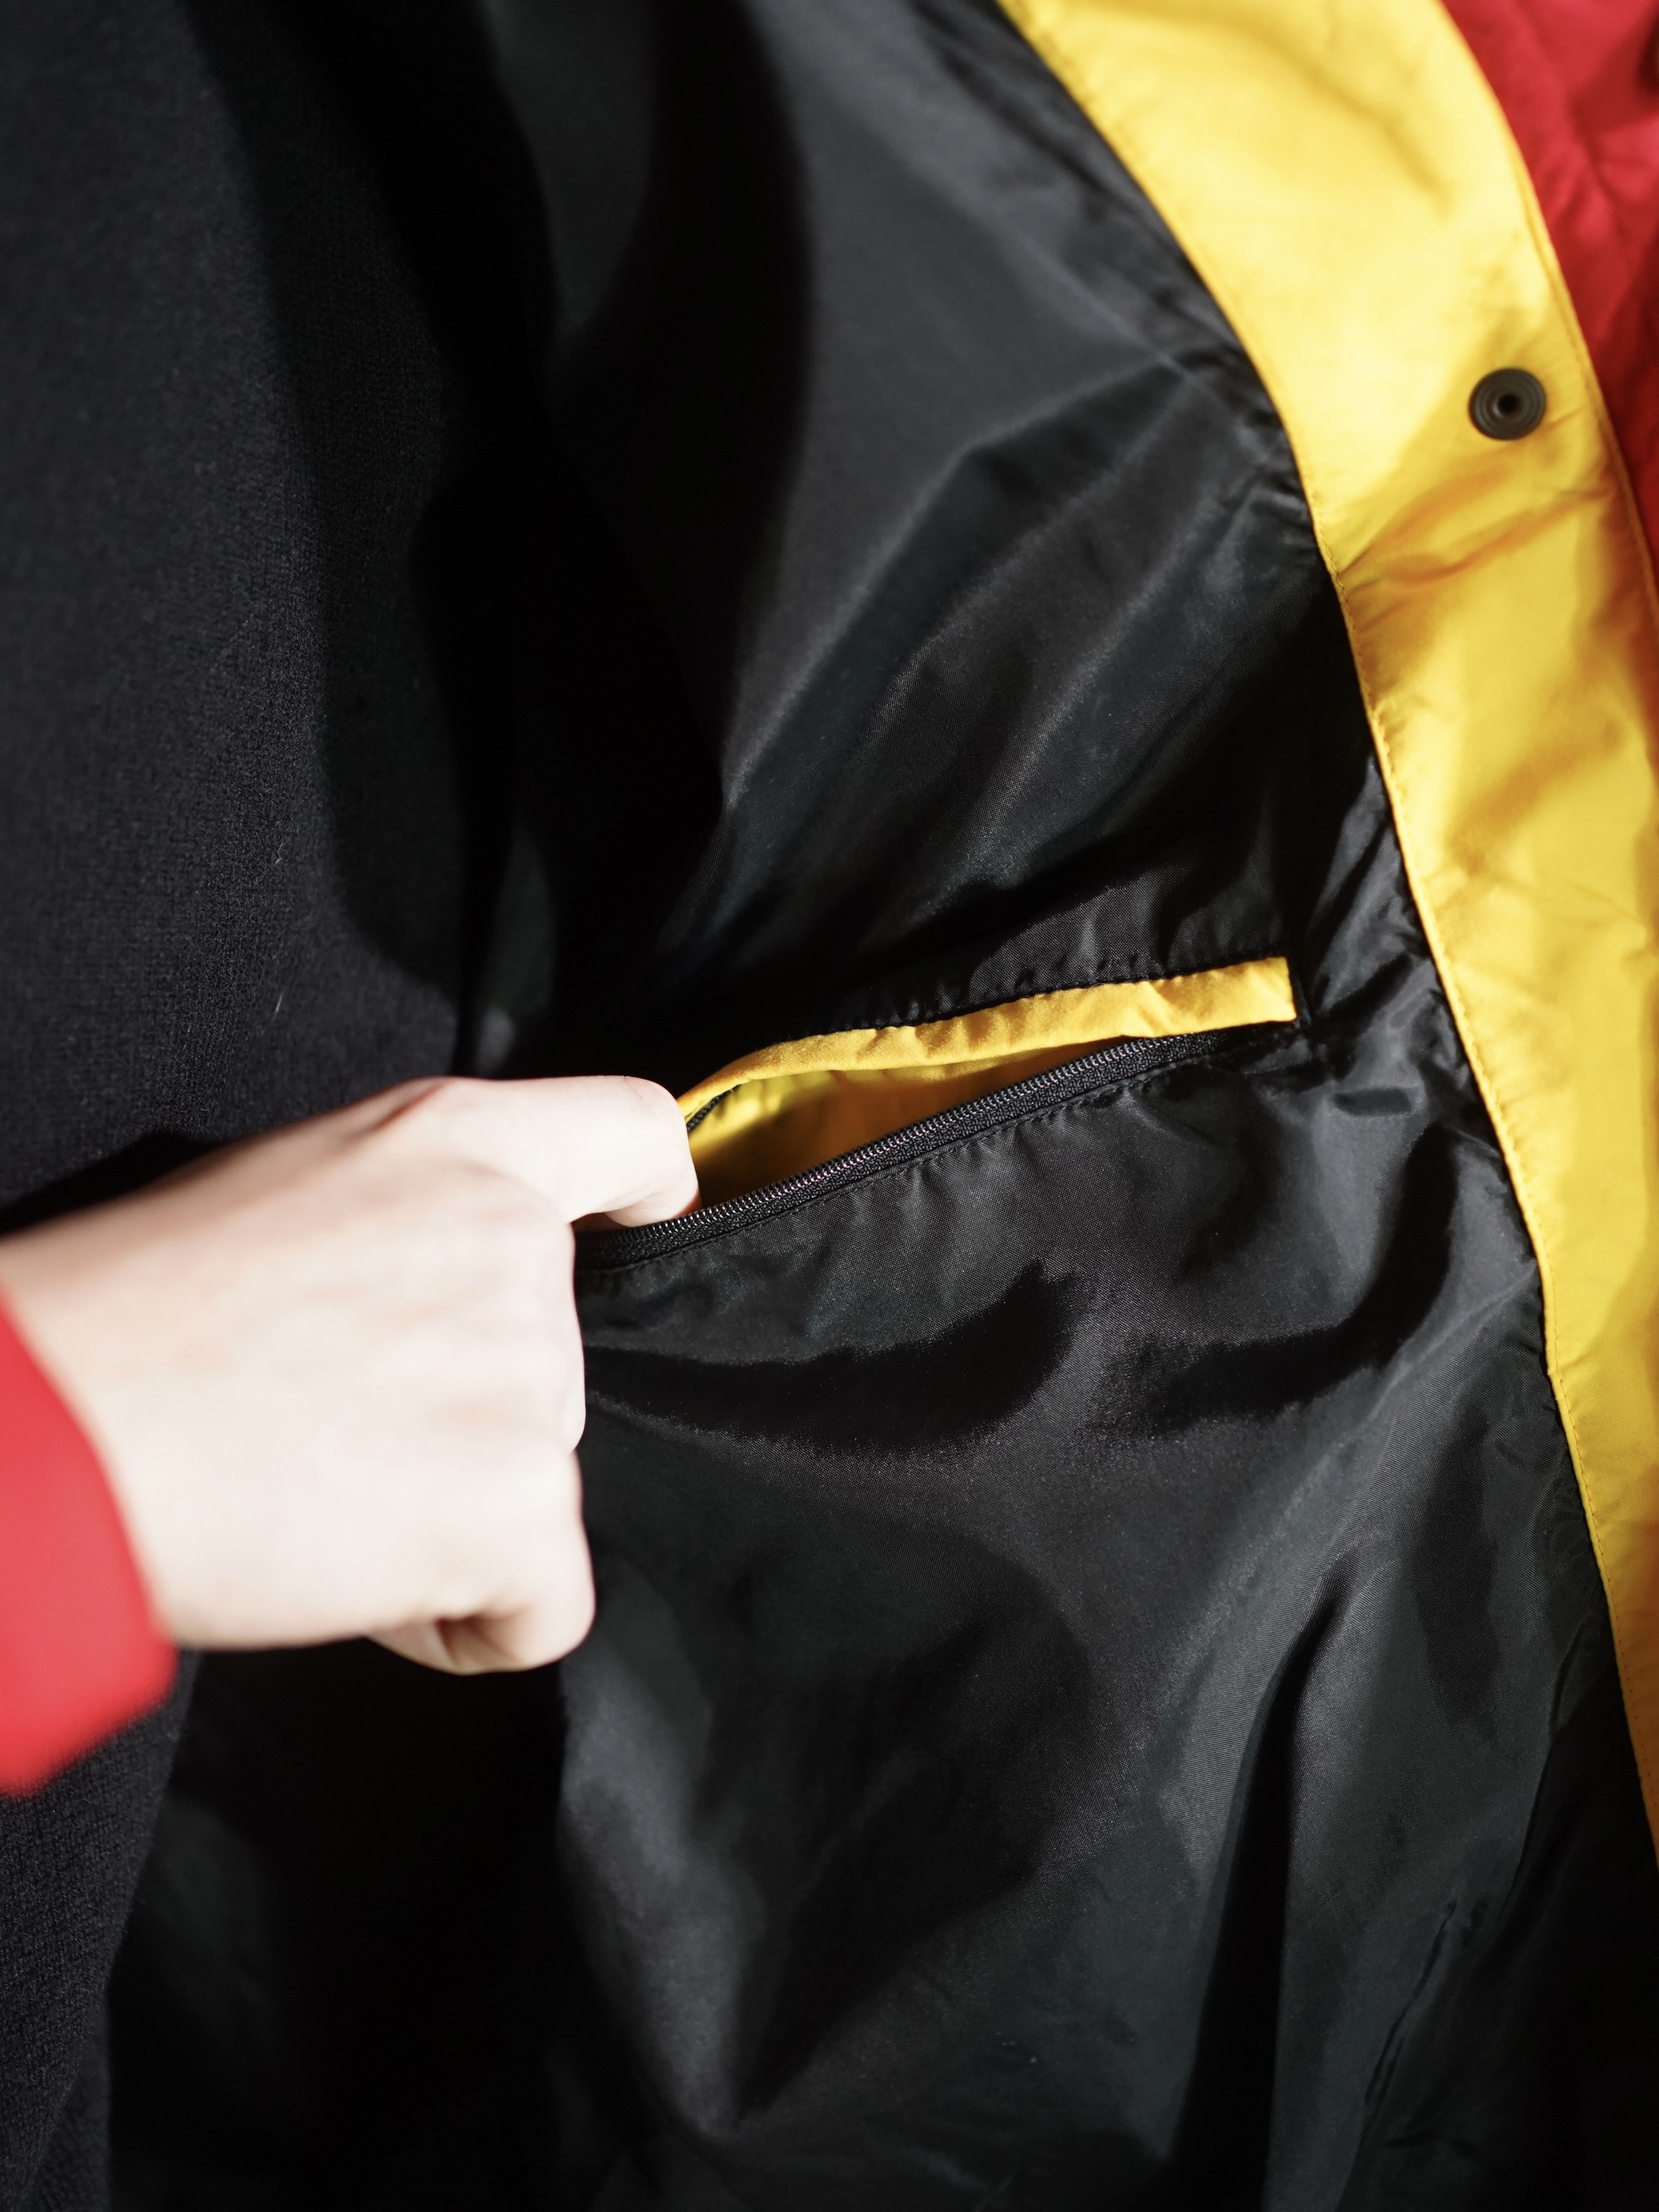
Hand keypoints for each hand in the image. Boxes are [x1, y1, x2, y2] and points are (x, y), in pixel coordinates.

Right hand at [0, 1076, 694, 1672]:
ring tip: (313, 1495)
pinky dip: (467, 1621)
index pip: (631, 1134)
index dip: (649, 1196)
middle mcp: (514, 1245)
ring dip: (452, 1516)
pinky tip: (360, 1580)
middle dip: (469, 1420)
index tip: (641, 1234)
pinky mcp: (521, 1501)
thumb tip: (428, 1302)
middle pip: (562, 1362)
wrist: (55, 1426)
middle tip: (329, 1431)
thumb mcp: (282, 1193)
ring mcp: (528, 1374)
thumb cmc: (124, 1318)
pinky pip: (547, 1605)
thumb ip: (405, 1224)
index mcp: (455, 1143)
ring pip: (539, 1481)